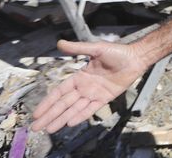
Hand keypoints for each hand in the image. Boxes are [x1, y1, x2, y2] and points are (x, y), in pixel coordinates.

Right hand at [31, 39, 148, 133]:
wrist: (135, 58)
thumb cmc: (117, 52)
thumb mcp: (95, 48)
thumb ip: (77, 48)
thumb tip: (59, 43)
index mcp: (79, 76)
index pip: (59, 92)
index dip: (47, 102)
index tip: (36, 112)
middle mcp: (84, 87)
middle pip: (63, 104)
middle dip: (50, 115)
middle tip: (36, 127)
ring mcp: (94, 94)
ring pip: (74, 109)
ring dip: (61, 119)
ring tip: (49, 129)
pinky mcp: (105, 99)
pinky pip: (90, 109)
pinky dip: (80, 116)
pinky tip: (69, 123)